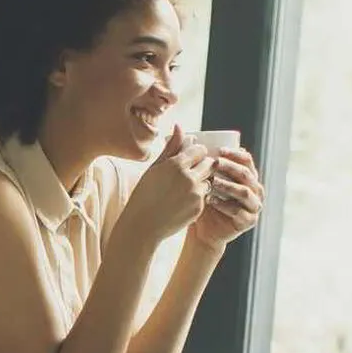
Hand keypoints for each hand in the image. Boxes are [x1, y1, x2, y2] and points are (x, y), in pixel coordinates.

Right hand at [119, 123, 214, 245]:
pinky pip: (205, 197)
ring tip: (184, 189)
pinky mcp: (199, 208)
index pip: (199, 149)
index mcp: (177, 165)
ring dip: (201, 181)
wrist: (142, 226)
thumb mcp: (154, 168)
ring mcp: (196, 194)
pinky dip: (197, 197)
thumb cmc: (144, 195)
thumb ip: (171, 147)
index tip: (190, 158)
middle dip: (202, 165)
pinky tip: (182, 202)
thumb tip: (179, 127)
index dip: (196, 153)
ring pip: (209, 180)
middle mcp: (189, 178)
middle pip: (209, 163)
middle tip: (190, 173)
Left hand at [188, 146, 264, 251]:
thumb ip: (194, 157)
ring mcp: (254, 205)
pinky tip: (211, 201)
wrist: (201, 230)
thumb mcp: (199, 178)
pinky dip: (225, 205)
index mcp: (247, 176)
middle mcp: (255, 189)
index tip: (218, 150)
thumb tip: (180, 131)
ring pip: (244, 192)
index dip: (234, 153)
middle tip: (215, 164)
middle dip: (230, 167)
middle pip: (247, 174)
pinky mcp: (249, 221)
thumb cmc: (201, 201)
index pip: (246, 159)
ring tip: (212, 182)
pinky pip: (239, 211)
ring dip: (228, 186)